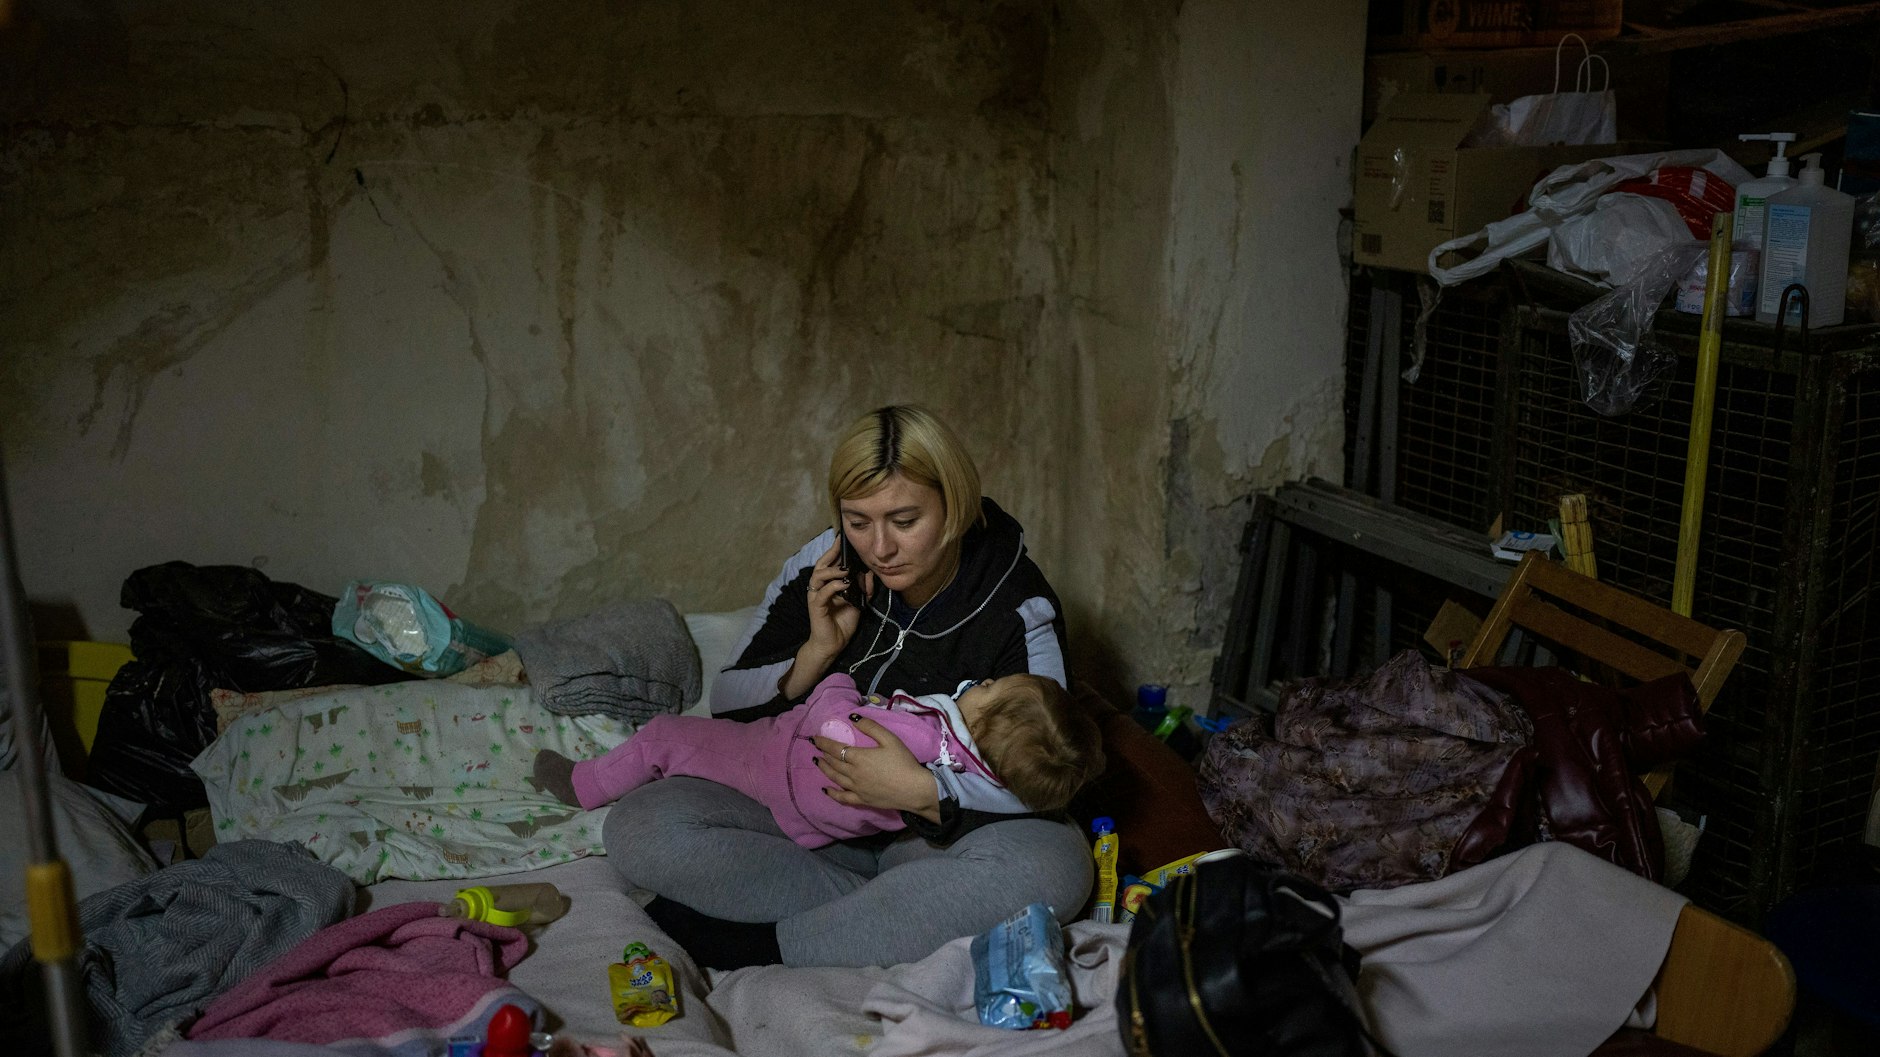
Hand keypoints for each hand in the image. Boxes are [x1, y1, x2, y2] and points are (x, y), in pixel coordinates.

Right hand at [805, 541, 872, 653]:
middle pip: (821, 565)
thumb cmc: (842, 622)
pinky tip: (844, 584)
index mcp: (828, 585)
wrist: (833, 644)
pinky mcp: (816, 607)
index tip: (844, 539)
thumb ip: (862, 588)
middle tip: (841, 544)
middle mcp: (819, 588)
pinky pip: (822, 593)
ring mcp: (816, 596)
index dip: (835, 551)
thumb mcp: (857, 602)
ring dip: (833, 570)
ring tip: (846, 568)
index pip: (830, 564)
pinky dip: (833, 586)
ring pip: (819, 576)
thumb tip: (870, 573)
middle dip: (831, 553)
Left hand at [813, 718, 940, 822]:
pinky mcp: (862, 800)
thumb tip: (852, 717)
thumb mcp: (890, 739)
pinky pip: (842, 798)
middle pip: (833, 763)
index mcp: (859, 757)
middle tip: (816, 748)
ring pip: (835, 778)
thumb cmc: (903, 762)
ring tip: (818, 762)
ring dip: (824, 769)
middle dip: (823, 754)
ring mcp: (856, 788)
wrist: (914, 789)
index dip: (823, 743)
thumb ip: (870, 727)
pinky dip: (832, 793)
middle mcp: (853, 773)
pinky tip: (826, 790)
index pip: (835, 748)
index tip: (815, 738)